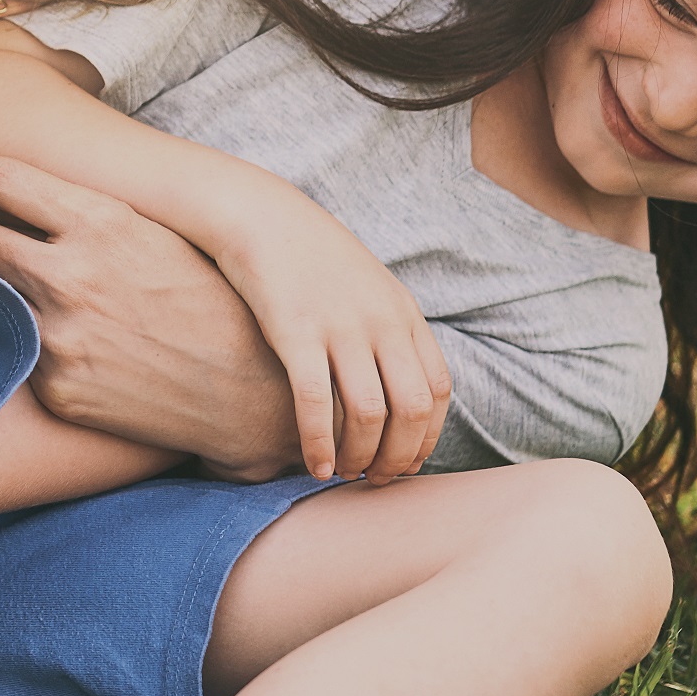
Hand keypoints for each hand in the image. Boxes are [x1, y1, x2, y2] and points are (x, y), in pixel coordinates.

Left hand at [0, 159, 305, 481]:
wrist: (249, 392)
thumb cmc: (208, 300)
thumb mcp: (156, 234)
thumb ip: (85, 212)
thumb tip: (19, 191)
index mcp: (99, 223)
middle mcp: (70, 277)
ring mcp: (59, 338)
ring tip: (19, 293)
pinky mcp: (56, 389)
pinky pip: (16, 354)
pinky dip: (26, 345)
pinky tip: (64, 346)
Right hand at [214, 218, 449, 482]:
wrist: (260, 215)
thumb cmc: (311, 258)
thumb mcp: (369, 288)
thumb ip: (390, 332)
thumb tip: (397, 387)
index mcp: (403, 314)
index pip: (436, 392)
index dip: (425, 438)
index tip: (404, 463)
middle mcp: (381, 322)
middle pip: (410, 410)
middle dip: (396, 458)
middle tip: (375, 481)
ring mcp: (340, 326)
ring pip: (368, 414)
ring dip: (360, 457)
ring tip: (344, 475)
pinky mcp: (295, 331)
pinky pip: (316, 402)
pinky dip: (319, 443)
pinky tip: (314, 465)